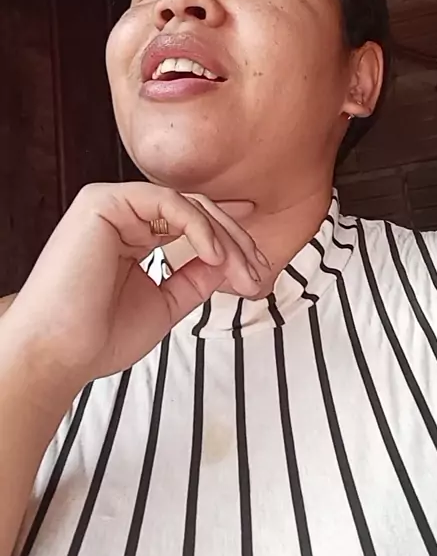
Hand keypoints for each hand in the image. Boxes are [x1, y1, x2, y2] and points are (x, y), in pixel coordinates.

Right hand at [2, 183, 266, 391]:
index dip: (227, 232)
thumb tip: (230, 262)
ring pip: (187, 204)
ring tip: (243, 270)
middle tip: (257, 271)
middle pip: (194, 212)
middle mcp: (123, 217)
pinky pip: (167, 203)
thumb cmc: (101, 336)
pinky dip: (199, 227)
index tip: (258, 252)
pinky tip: (215, 255)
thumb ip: (195, 278)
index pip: (188, 223)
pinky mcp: (104, 202)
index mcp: (132, 237)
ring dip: (223, 237)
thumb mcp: (166, 303)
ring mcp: (112, 206)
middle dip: (234, 240)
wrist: (61, 353)